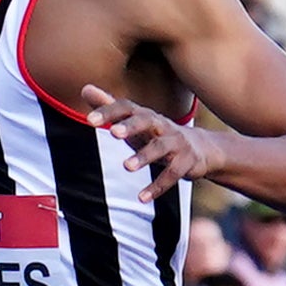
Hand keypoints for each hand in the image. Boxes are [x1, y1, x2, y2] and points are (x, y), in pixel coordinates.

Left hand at [84, 85, 214, 201]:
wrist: (201, 148)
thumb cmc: (156, 133)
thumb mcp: (133, 121)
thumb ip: (109, 107)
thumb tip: (84, 88)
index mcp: (145, 115)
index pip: (126, 108)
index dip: (109, 112)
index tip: (89, 120)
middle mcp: (161, 125)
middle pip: (146, 121)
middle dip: (131, 126)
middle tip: (113, 133)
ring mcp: (176, 143)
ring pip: (160, 148)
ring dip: (144, 157)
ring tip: (127, 166)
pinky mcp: (186, 162)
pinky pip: (172, 174)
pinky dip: (157, 186)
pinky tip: (142, 198)